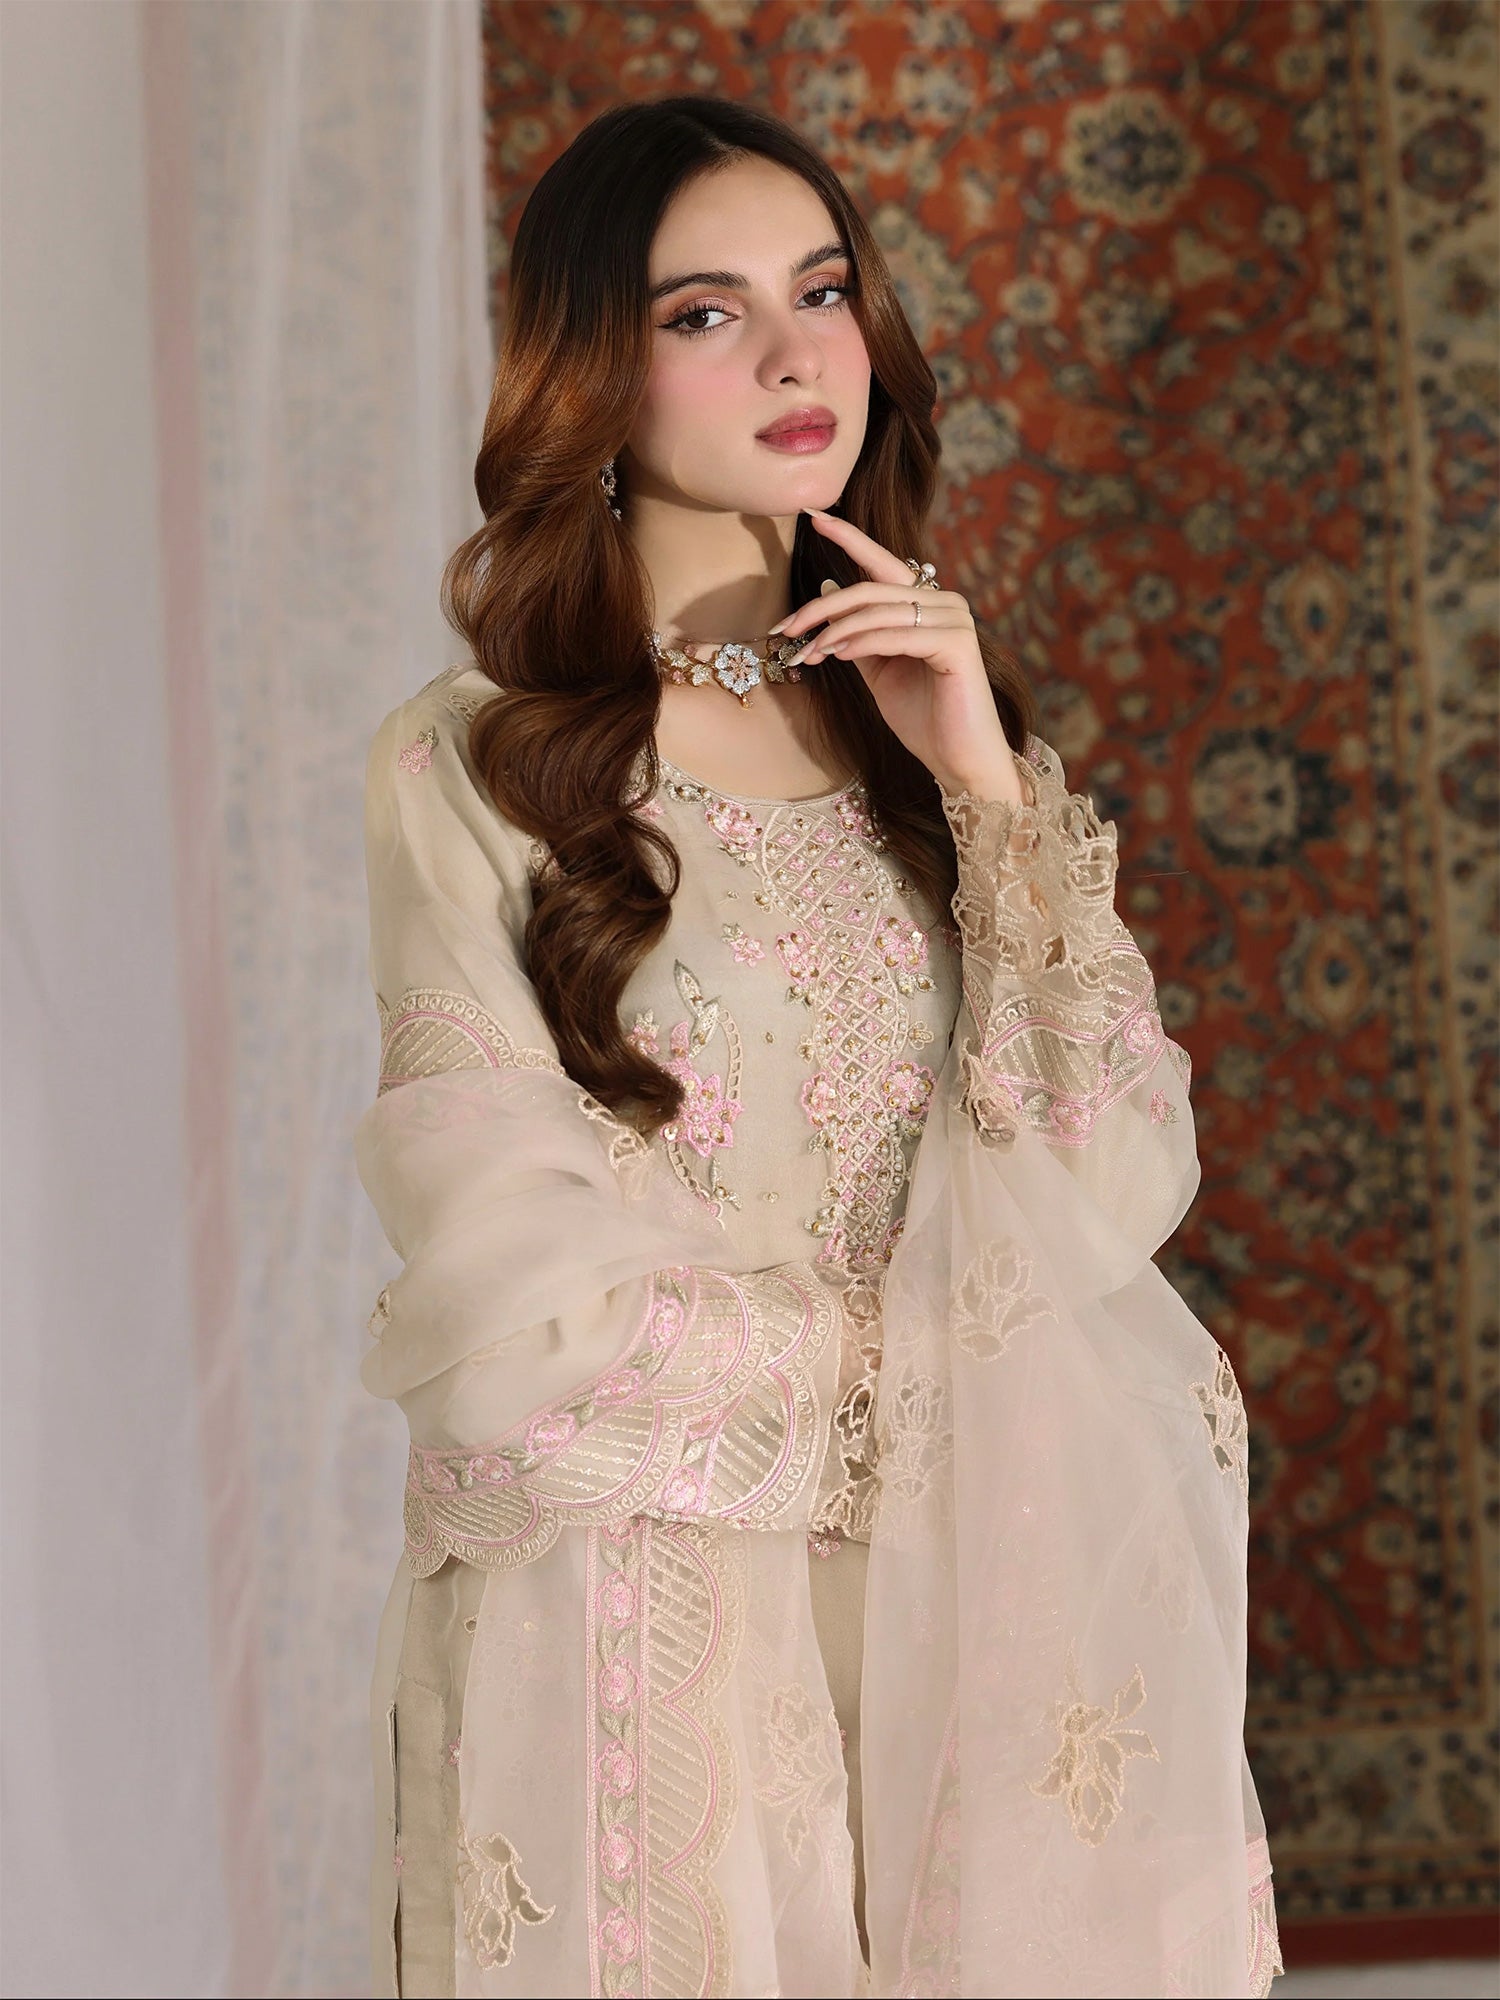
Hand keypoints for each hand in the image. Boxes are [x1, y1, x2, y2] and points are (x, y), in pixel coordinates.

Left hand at [771, 509, 1027, 804]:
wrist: (960, 762)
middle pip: (871, 589)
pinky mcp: (958, 645)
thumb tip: (829, 586)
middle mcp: (945, 603)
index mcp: (928, 604)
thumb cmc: (923, 719)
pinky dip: (862, 643)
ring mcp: (955, 621)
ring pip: (879, 611)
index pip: (882, 563)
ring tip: (807, 652)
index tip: (813, 514)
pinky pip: (897, 635)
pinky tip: (837, 655)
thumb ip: (857, 632)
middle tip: (787, 628)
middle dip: (822, 608)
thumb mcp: (879, 671)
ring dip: (835, 632)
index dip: (848, 537)